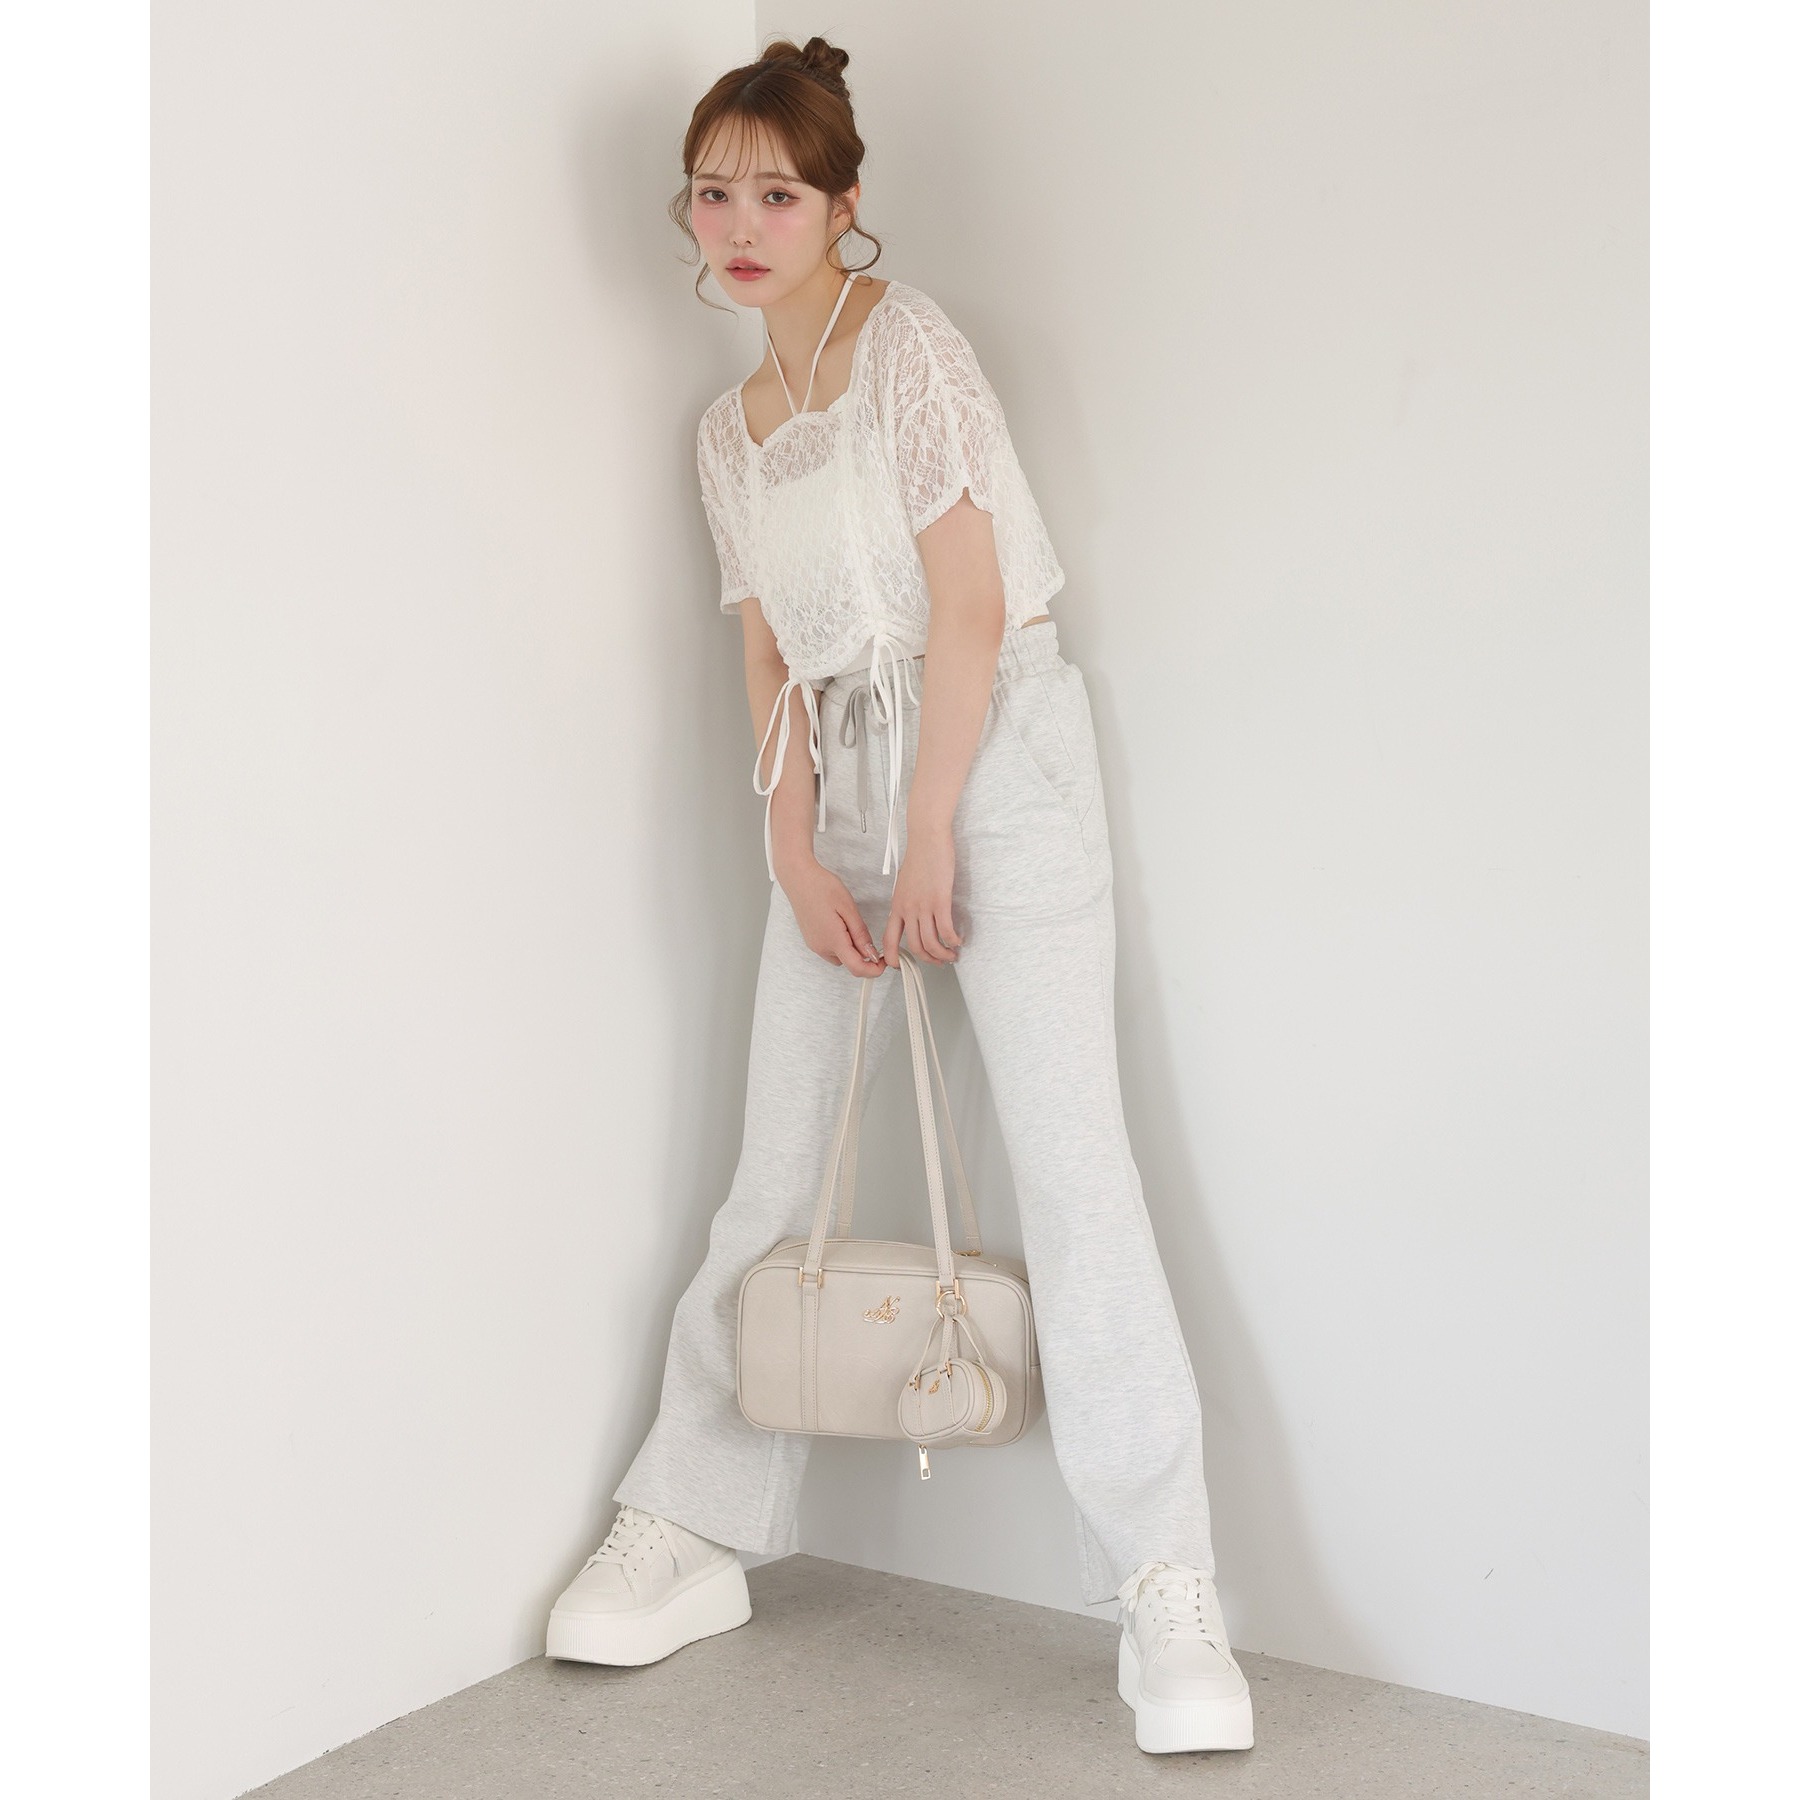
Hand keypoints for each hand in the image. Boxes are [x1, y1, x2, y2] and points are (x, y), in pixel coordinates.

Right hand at [778, 854, 885, 977]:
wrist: (798, 878)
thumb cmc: (821, 887)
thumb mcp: (848, 908)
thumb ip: (860, 934)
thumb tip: (871, 954)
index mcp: (833, 940)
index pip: (857, 968)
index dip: (874, 969)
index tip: (883, 962)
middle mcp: (821, 947)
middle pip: (849, 963)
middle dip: (862, 954)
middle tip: (866, 932)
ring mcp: (814, 944)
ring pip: (840, 957)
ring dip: (850, 948)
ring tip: (849, 923)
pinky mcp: (811, 940)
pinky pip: (830, 949)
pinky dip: (840, 943)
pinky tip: (840, 924)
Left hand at [882, 822, 962, 965]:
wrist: (927, 839)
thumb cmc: (920, 857)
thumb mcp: (905, 884)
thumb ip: (907, 902)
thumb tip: (914, 915)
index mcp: (897, 906)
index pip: (888, 939)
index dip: (892, 957)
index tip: (899, 966)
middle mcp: (908, 909)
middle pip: (915, 947)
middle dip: (928, 960)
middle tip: (939, 962)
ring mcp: (923, 906)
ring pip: (931, 943)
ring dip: (943, 954)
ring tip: (952, 954)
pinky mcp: (940, 901)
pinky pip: (946, 930)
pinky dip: (953, 940)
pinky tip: (958, 940)